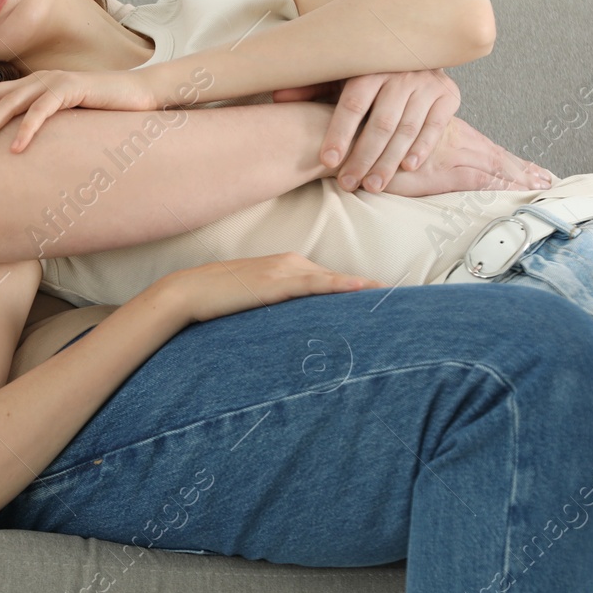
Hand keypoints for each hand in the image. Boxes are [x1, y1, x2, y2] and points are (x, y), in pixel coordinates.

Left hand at [0, 68, 162, 153]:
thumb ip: (37, 125)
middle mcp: (34, 80)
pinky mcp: (72, 89)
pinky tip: (17, 148)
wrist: (138, 94)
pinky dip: (29, 129)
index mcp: (28, 86)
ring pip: (11, 104)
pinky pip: (45, 111)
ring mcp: (52, 82)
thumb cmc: (97, 111)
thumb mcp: (60, 119)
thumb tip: (11, 149)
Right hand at [148, 252, 384, 327]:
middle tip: (404, 303)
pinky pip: (316, 284)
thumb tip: (297, 330)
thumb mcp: (254, 303)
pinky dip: (341, 286)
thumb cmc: (218, 301)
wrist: (189, 291)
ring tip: (392, 299)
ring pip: (332, 281)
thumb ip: (278, 309)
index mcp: (288, 266)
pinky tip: (363, 289)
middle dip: (368, 292)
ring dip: (362, 290)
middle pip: (337, 280)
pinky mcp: (276, 281)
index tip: (383, 300)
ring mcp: (285, 269)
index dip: (357, 291)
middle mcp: (291, 262)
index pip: (330, 280)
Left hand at [272, 70, 460, 191]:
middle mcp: (399, 75)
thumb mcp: (341, 73)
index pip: (352, 105)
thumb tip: (277, 96)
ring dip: (389, 161)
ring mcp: (426, 85)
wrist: (418, 46)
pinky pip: (435, 126)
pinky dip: (422, 148)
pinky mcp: (448, 95)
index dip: (339, 134)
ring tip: (374, 185)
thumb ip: (312, 87)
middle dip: (363, 157)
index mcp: (369, 67)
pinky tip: (408, 168)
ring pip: (407, 129)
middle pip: (380, 123)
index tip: (328, 161)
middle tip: (349, 184)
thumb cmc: (371, 69)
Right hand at [373, 117, 554, 196]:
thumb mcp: (394, 142)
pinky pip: (480, 179)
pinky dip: (501, 185)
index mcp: (446, 133)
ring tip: (543, 186)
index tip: (526, 168)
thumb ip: (411, 147)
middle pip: (496, 156)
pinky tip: (518, 191)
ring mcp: (450, 155)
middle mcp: (454, 140)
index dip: (505, 159)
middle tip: (548, 179)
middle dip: (522, 169)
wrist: (350, 140)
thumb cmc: (364, 141)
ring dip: (520, 177)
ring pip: (496, 166)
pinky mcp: (442, 171)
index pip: (482, 147)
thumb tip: (414, 158)